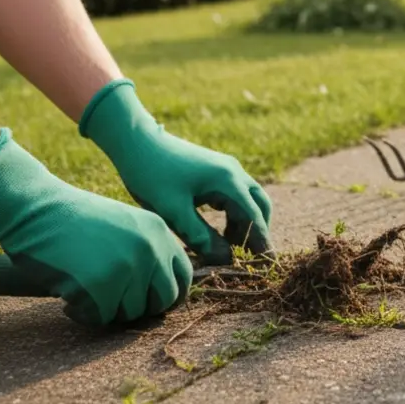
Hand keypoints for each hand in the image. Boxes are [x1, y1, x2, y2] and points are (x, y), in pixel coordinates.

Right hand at [0, 128, 192, 326]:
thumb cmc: (74, 220)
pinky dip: (82, 314)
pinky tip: (67, 296)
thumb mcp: (125, 226)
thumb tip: (163, 297)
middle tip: (111, 301)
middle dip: (138, 308)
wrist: (35, 209)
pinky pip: (100, 318)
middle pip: (163, 301)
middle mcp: (150, 249)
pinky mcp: (101, 285)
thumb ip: (148, 252)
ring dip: (106, 310)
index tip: (149, 304)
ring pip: (130, 313)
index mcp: (159, 232)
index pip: (183, 277)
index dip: (168, 296)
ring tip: (83, 290)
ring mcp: (128, 267)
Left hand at [79, 79, 272, 265]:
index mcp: (227, 181)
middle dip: (258, 230)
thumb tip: (226, 258)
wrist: (136, 141)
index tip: (267, 262)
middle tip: (250, 256)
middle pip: (259, 204)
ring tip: (230, 246)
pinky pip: (236, 193)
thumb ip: (201, 236)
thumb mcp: (173, 211)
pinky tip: (219, 228)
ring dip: (245, 222)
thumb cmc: (152, 175)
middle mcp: (233, 171)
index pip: (253, 215)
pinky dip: (235, 212)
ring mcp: (226, 167)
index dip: (260, 240)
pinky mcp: (216, 168)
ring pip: (248, 198)